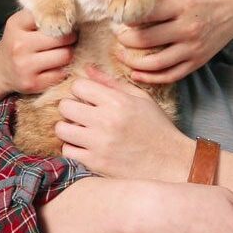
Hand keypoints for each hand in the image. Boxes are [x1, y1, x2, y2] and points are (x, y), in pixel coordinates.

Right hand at [0, 9, 74, 95]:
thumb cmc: (17, 43)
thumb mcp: (21, 24)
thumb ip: (40, 14)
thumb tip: (71, 9)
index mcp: (16, 25)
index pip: (47, 15)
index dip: (61, 18)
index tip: (64, 21)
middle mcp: (19, 45)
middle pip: (61, 37)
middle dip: (71, 37)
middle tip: (71, 37)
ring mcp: (25, 66)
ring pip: (65, 55)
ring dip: (69, 52)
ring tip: (64, 50)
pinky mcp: (33, 84)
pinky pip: (62, 73)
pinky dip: (63, 68)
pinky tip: (57, 64)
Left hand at [56, 66, 191, 181]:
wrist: (171, 162)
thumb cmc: (157, 128)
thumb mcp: (140, 99)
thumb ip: (112, 83)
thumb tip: (88, 68)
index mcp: (117, 102)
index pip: (78, 85)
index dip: (81, 90)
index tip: (88, 97)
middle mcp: (106, 121)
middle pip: (65, 106)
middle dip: (71, 108)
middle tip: (83, 114)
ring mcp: (99, 144)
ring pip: (61, 129)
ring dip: (69, 128)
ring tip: (82, 130)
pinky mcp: (96, 163)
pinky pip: (67, 151)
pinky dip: (73, 148)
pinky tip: (86, 146)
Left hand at [114, 0, 232, 83]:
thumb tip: (128, 0)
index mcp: (181, 5)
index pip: (145, 15)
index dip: (127, 18)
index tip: (117, 18)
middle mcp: (187, 28)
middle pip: (146, 40)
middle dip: (125, 41)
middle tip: (117, 38)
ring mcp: (193, 47)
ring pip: (156, 62)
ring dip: (133, 62)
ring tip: (122, 56)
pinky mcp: (198, 61)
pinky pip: (171, 75)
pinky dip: (151, 77)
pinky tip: (137, 74)